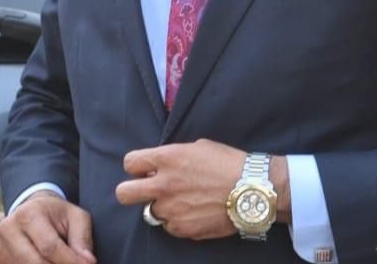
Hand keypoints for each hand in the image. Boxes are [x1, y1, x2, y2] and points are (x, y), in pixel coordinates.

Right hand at [0, 191, 96, 263]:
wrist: (32, 210)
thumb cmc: (55, 214)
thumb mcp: (75, 216)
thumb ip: (82, 237)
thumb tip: (87, 261)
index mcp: (28, 214)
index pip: (49, 246)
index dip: (70, 261)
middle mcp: (9, 230)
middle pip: (37, 263)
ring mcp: (0, 248)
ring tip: (61, 261)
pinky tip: (48, 262)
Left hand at [115, 139, 290, 239]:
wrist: (251, 189)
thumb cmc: (227, 162)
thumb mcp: (198, 147)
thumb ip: (173, 157)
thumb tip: (160, 165)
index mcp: (167, 159)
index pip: (130, 163)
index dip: (136, 166)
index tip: (143, 168)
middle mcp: (164, 185)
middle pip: (124, 193)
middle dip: (130, 191)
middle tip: (143, 190)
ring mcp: (172, 210)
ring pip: (149, 213)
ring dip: (160, 207)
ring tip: (179, 202)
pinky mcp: (183, 229)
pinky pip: (169, 227)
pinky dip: (176, 221)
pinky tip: (192, 212)